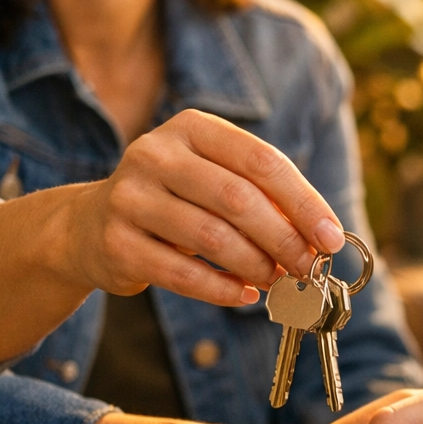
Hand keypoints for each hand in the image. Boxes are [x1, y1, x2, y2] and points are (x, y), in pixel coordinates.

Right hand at [68, 108, 346, 304]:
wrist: (90, 225)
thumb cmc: (176, 201)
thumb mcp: (216, 180)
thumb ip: (264, 199)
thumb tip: (321, 239)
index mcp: (192, 128)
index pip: (261, 160)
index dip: (303, 202)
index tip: (332, 238)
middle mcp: (155, 154)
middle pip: (238, 199)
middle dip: (284, 239)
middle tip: (309, 267)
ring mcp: (130, 197)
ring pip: (212, 237)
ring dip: (256, 265)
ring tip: (277, 280)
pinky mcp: (116, 243)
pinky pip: (182, 274)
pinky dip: (223, 290)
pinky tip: (245, 295)